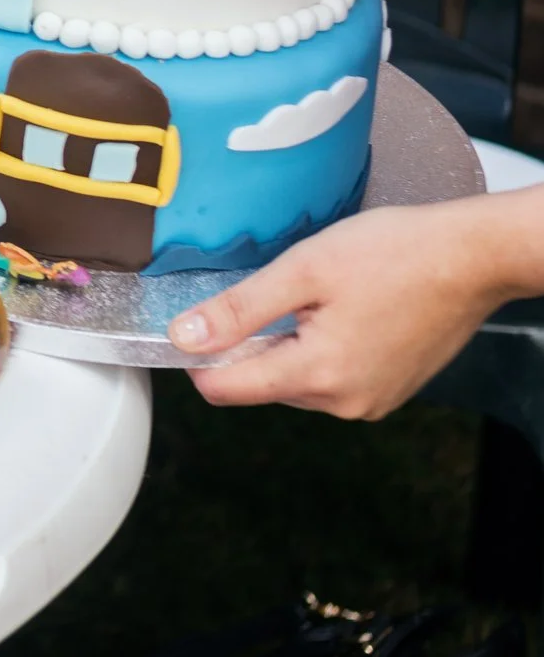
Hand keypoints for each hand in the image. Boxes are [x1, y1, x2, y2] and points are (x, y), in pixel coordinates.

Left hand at [169, 196, 506, 417]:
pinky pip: (330, 378)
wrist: (472, 257)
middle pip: (260, 384)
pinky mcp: (389, 390)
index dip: (198, 359)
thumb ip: (238, 309)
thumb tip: (183, 337)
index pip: (226, 391)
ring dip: (287, 344)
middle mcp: (345, 402)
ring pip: (295, 381)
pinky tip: (340, 310)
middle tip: (275, 292)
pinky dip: (319, 349)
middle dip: (251, 344)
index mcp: (318, 376)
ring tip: (316, 298)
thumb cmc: (395, 254)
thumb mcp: (302, 270)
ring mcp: (372, 400)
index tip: (195, 323)